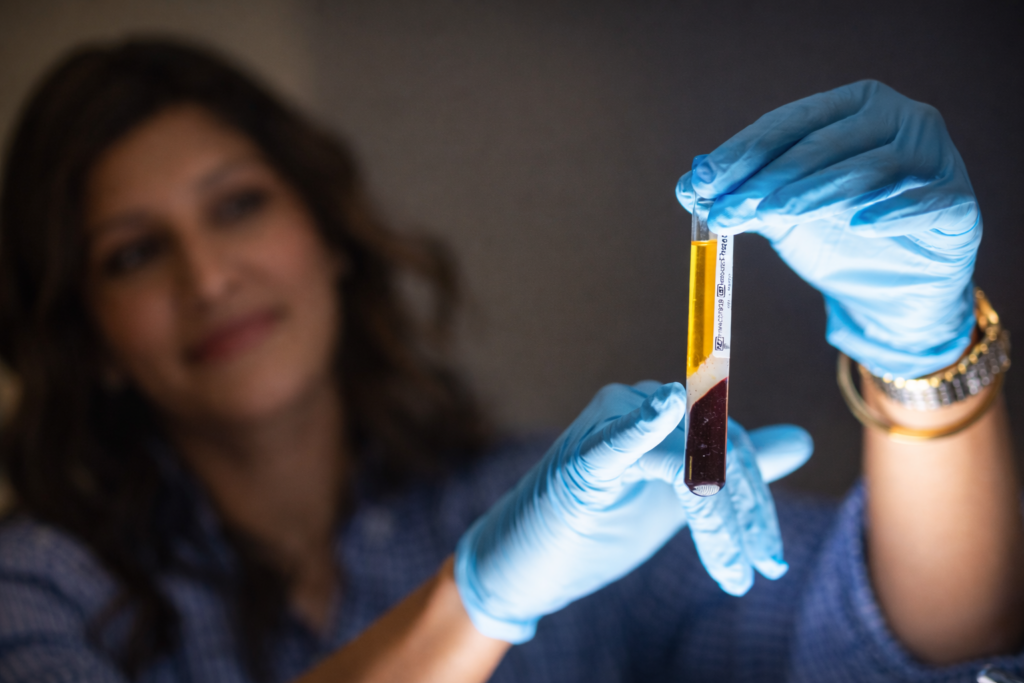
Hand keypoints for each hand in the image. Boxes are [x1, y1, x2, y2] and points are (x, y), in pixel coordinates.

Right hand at [454, 381, 811, 642]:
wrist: (529, 566)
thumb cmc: (598, 527)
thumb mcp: (678, 500)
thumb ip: (734, 470)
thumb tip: (801, 442)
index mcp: (660, 412)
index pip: (729, 439)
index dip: (757, 499)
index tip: (769, 559)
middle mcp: (636, 405)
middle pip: (718, 445)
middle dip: (748, 512)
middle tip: (765, 569)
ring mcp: (605, 427)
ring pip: (687, 459)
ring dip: (720, 518)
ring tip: (735, 573)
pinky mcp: (579, 461)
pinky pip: (618, 443)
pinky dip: (641, 427)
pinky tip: (666, 406)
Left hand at [676, 80, 979, 377]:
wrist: (891, 290)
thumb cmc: (835, 239)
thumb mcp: (781, 215)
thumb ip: (741, 196)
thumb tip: (687, 187)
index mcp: (850, 107)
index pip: (788, 123)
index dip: (742, 153)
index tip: (704, 183)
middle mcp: (896, 118)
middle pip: (820, 147)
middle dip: (766, 181)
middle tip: (725, 213)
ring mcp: (933, 155)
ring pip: (865, 171)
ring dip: (812, 196)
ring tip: (773, 218)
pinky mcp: (957, 200)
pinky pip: (922, 202)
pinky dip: (890, 212)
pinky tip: (859, 226)